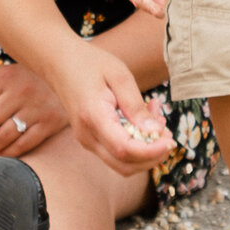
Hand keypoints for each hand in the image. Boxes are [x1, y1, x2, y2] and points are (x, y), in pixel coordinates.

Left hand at [0, 63, 65, 159]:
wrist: (72, 75)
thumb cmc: (31, 78)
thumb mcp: (10, 74)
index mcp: (4, 77)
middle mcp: (20, 92)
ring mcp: (36, 108)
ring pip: (2, 137)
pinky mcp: (50, 123)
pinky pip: (23, 145)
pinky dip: (8, 153)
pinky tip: (0, 154)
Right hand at [52, 43, 175, 176]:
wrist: (59, 63)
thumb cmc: (90, 64)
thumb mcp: (119, 75)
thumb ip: (136, 105)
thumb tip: (155, 132)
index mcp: (93, 117)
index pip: (125, 149)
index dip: (151, 151)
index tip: (170, 141)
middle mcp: (87, 136)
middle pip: (125, 165)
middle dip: (152, 157)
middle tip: (168, 134)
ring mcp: (87, 141)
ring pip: (122, 164)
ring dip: (145, 151)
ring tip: (157, 122)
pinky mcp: (90, 140)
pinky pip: (116, 153)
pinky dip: (135, 145)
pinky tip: (143, 122)